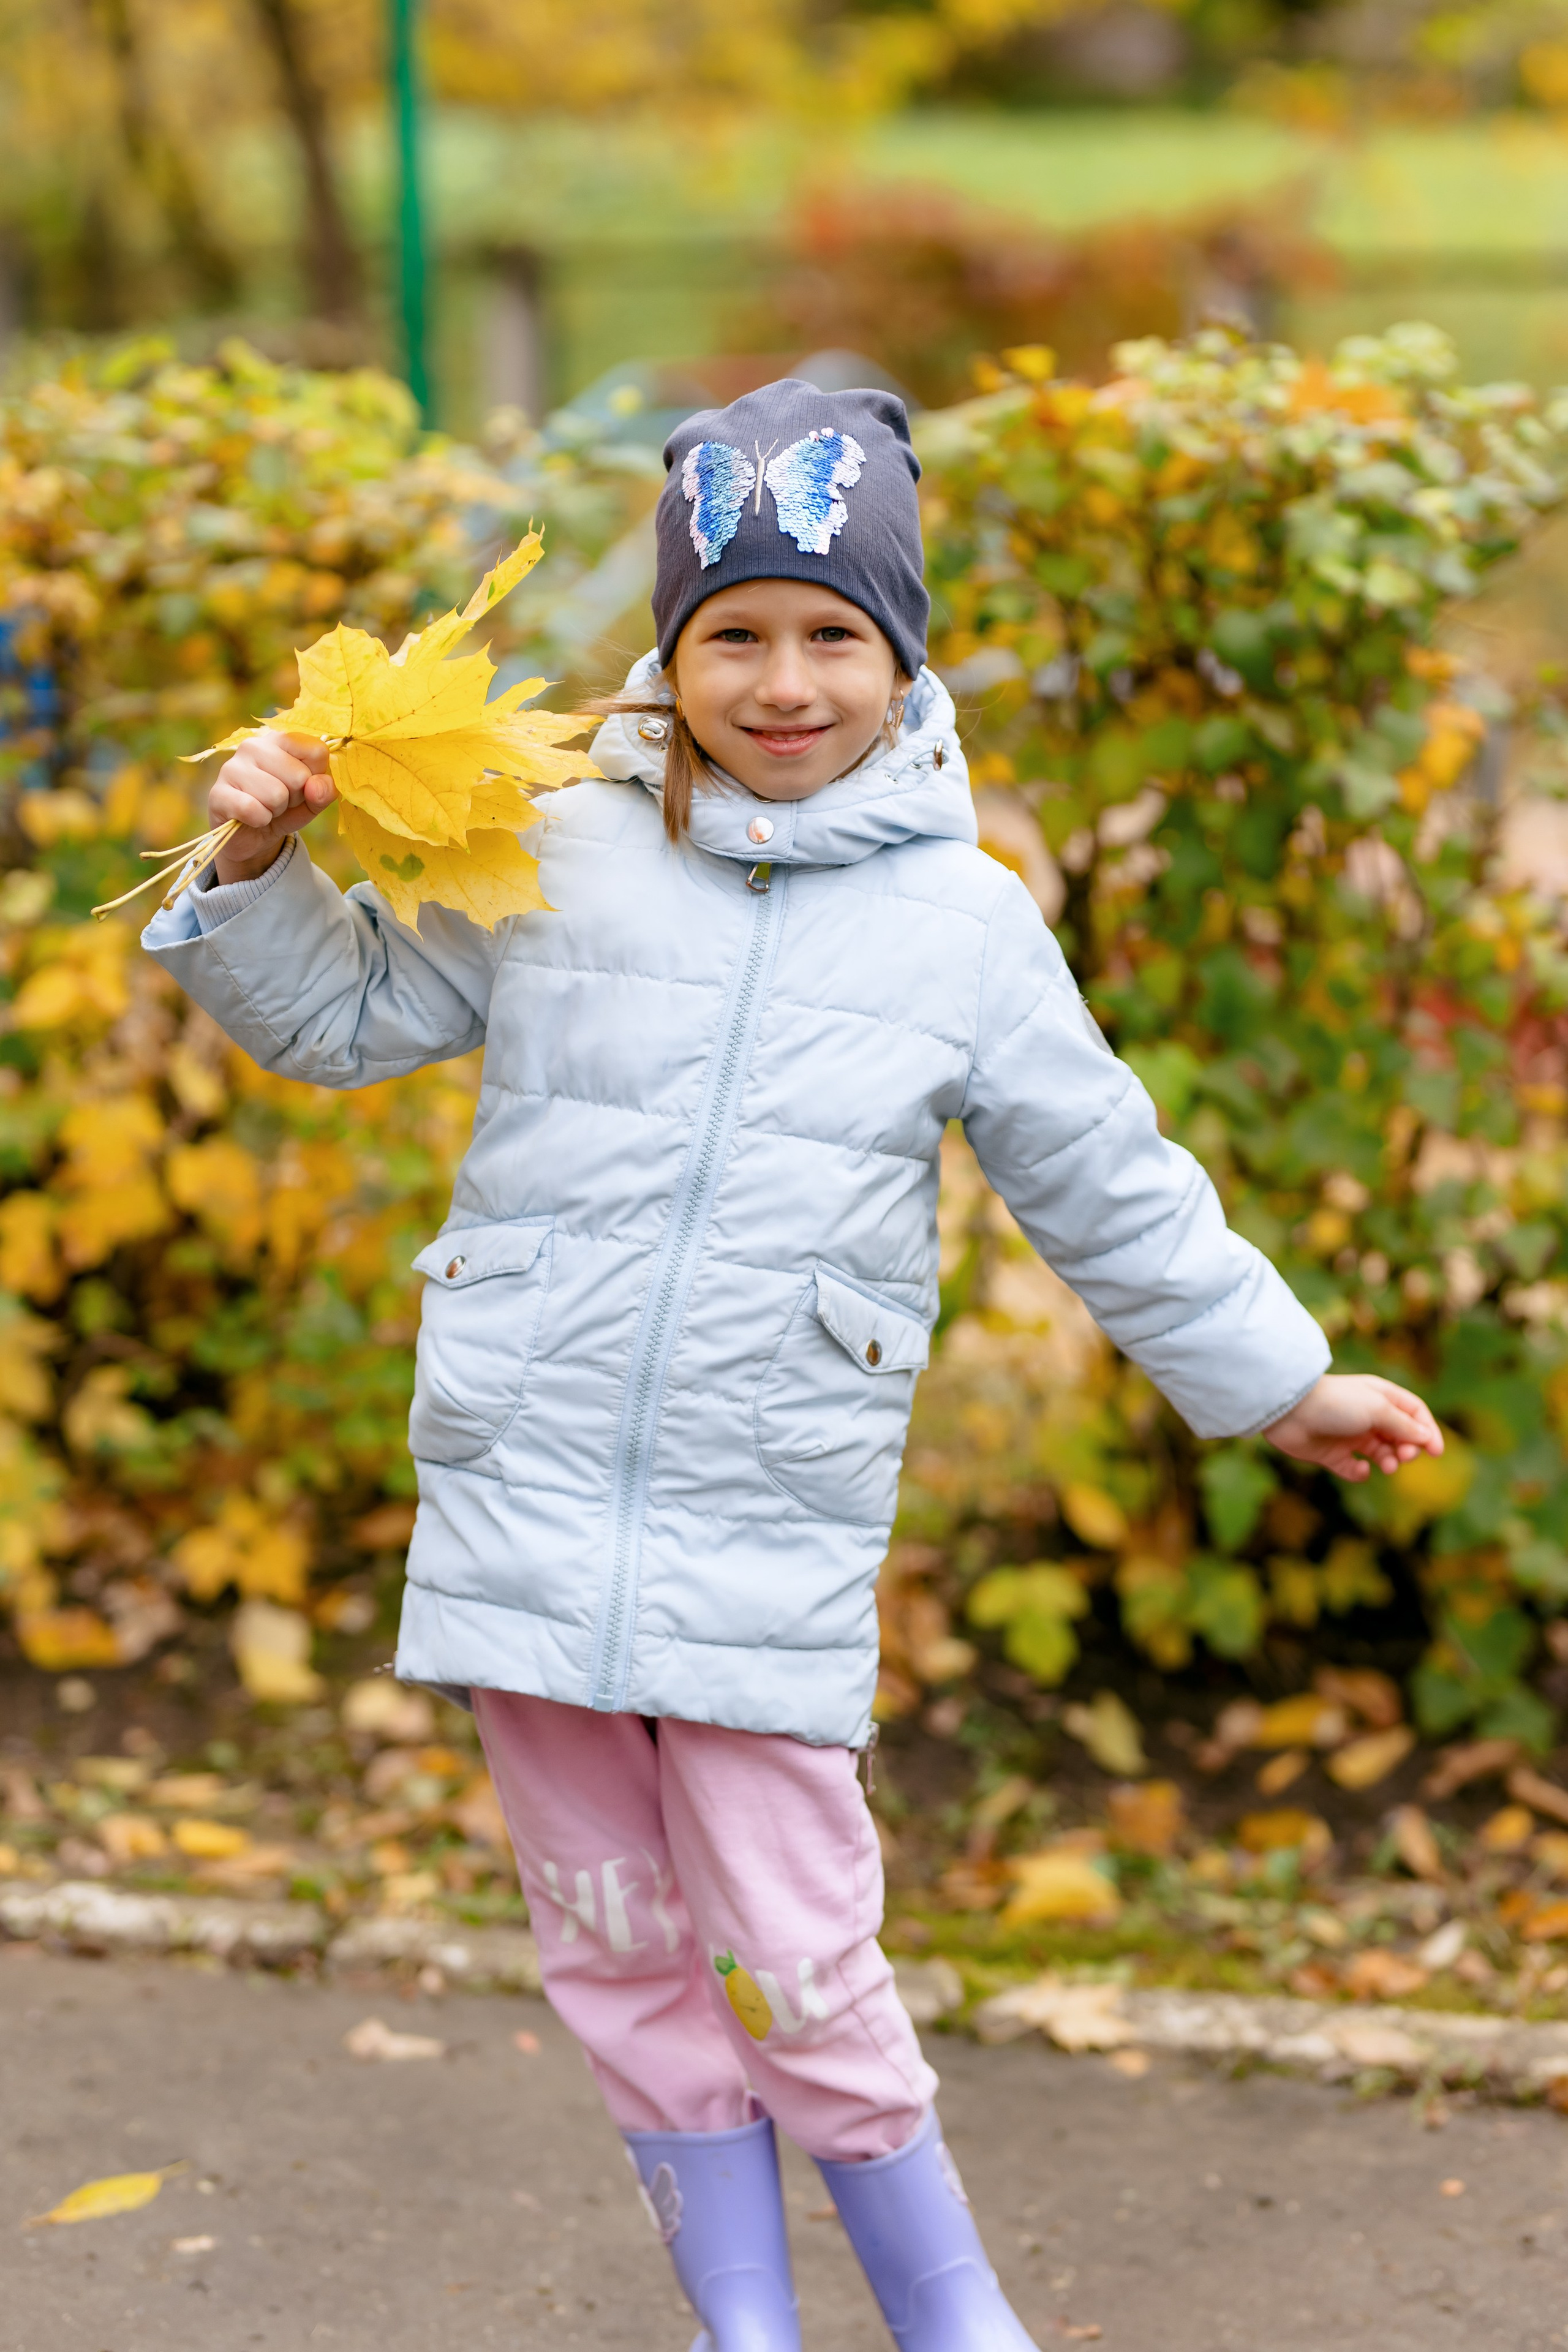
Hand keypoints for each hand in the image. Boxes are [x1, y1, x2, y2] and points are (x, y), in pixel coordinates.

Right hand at [209, 731, 335, 883]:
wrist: (252, 836)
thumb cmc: (283, 810)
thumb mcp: (312, 802)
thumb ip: (324, 792)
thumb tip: (316, 786)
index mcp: (279, 739)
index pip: (317, 751)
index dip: (315, 778)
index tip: (301, 786)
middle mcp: (254, 745)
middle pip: (299, 776)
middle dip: (295, 798)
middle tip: (280, 801)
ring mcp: (232, 767)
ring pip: (276, 795)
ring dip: (276, 810)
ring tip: (265, 807)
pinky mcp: (218, 793)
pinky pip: (252, 809)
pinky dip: (259, 820)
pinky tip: (251, 817)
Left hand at [1263, 1373, 1442, 1481]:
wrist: (1289, 1411)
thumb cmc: (1336, 1403)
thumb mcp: (1377, 1409)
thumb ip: (1404, 1425)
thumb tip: (1427, 1437)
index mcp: (1380, 1397)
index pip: (1414, 1414)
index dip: (1428, 1431)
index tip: (1435, 1452)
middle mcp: (1367, 1415)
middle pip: (1400, 1436)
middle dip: (1408, 1448)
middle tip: (1404, 1456)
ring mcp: (1349, 1435)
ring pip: (1381, 1454)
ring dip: (1390, 1461)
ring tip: (1388, 1465)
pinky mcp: (1332, 1454)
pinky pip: (1354, 1469)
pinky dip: (1360, 1472)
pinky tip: (1359, 1468)